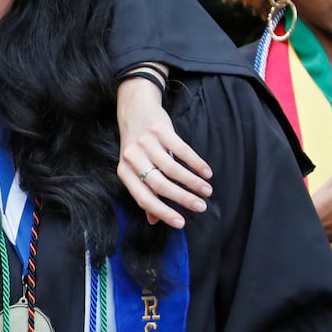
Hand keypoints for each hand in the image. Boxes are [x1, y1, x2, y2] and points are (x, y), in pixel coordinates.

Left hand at [116, 74, 212, 228]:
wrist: (134, 109)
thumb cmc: (137, 145)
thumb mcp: (135, 168)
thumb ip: (145, 192)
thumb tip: (154, 220)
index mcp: (124, 172)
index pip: (143, 198)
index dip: (162, 212)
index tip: (181, 222)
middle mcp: (132, 158)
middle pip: (160, 185)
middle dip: (182, 198)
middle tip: (201, 207)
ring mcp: (146, 143)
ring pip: (172, 169)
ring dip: (192, 182)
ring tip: (207, 191)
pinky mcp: (160, 130)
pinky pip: (182, 150)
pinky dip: (196, 163)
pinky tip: (206, 172)